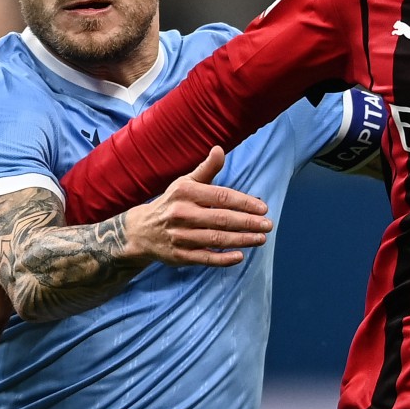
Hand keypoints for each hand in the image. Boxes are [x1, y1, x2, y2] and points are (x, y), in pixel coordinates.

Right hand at [123, 146, 272, 266]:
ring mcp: (179, 236)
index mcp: (185, 192)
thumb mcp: (186, 182)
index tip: (263, 208)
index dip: (244, 202)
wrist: (141, 231)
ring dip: (242, 240)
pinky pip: (205, 258)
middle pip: (221, 219)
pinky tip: (240, 256)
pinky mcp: (178, 256)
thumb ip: (207, 168)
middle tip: (268, 225)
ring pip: (216, 239)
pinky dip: (223, 259)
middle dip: (248, 223)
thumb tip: (219, 149)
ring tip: (261, 239)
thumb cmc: (173, 202)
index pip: (221, 197)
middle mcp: (181, 213)